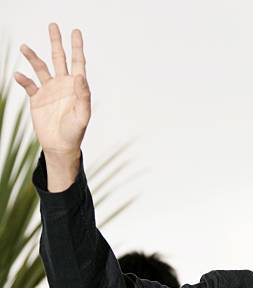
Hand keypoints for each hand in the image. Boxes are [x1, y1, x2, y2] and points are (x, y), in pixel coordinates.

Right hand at [14, 22, 89, 157]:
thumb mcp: (83, 115)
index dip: (77, 47)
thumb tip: (80, 76)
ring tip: (24, 47)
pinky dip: (23, 79)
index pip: (78, 62)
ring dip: (32, 57)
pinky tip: (18, 75)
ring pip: (40, 68)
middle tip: (53, 25)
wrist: (60, 146)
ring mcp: (49, 90)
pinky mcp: (37, 99)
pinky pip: (28, 85)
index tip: (76, 31)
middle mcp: (63, 85)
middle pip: (59, 58)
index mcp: (77, 87)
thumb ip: (83, 95)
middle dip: (56, 42)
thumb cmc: (76, 132)